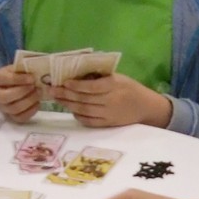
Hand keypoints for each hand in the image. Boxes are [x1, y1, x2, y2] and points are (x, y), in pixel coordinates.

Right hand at [0, 64, 40, 121]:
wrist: (7, 89)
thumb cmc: (14, 75)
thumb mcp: (15, 68)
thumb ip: (23, 69)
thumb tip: (36, 71)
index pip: (5, 79)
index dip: (19, 79)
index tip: (32, 78)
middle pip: (6, 97)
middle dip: (23, 92)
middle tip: (35, 86)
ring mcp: (3, 107)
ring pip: (14, 109)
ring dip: (29, 101)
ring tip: (38, 93)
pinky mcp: (11, 117)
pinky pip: (20, 118)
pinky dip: (31, 111)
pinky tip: (37, 103)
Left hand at [49, 72, 172, 129]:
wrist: (146, 107)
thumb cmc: (130, 88)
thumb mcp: (118, 77)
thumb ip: (100, 77)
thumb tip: (77, 74)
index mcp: (114, 85)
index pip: (92, 87)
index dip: (77, 85)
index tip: (64, 82)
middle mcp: (111, 100)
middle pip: (84, 99)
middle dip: (66, 95)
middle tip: (52, 91)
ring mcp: (109, 114)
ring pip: (84, 110)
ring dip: (68, 105)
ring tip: (57, 99)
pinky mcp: (108, 124)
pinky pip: (89, 121)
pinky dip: (78, 116)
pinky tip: (71, 110)